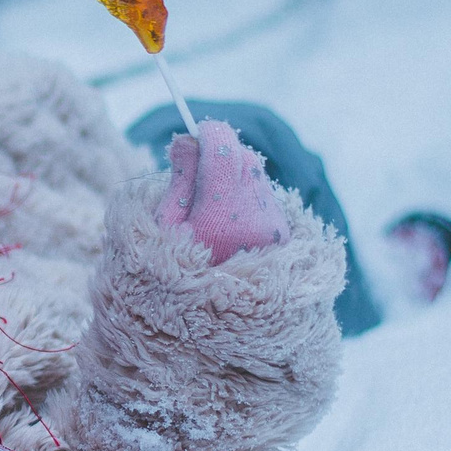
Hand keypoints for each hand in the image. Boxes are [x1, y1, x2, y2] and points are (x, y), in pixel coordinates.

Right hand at [157, 119, 288, 259]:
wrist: (214, 319)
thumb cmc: (176, 271)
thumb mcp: (165, 226)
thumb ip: (180, 179)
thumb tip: (187, 137)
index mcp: (219, 219)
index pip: (224, 153)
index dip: (211, 134)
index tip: (197, 130)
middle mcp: (254, 219)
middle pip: (243, 159)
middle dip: (222, 154)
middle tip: (198, 168)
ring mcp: (275, 227)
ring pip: (257, 174)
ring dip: (235, 174)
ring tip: (212, 201)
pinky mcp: (285, 232)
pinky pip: (266, 194)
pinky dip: (247, 193)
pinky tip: (230, 216)